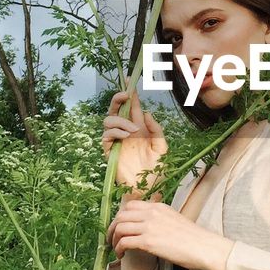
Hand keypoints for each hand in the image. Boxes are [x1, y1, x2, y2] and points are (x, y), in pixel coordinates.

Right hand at [102, 75, 167, 192]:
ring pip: (109, 120)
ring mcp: (117, 141)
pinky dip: (116, 131)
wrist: (148, 189)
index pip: (132, 108)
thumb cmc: (157, 170)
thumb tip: (146, 113)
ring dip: (121, 120)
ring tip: (134, 130)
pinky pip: (106, 136)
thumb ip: (156, 129)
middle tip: (125, 95)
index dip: (130, 94)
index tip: (129, 80)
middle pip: (116, 109)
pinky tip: (126, 136)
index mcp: (139, 129)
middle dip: (118, 99)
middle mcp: (126, 132)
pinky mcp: (110, 151)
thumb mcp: (162, 147)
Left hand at [107, 196, 234, 269]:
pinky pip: (124, 242)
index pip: (130, 205)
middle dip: (112, 228)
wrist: (204, 247)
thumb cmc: (193, 238)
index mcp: (158, 207)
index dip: (121, 216)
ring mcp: (149, 227)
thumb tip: (147, 227)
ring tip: (116, 249)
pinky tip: (121, 255)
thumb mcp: (174, 220)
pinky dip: (119, 248)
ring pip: (119, 228)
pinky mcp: (148, 242)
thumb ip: (159, 219)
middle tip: (111, 239)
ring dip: (113, 239)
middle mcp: (151, 213)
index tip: (119, 227)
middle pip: (121, 215)